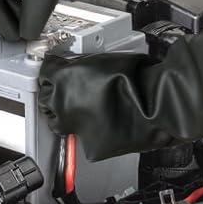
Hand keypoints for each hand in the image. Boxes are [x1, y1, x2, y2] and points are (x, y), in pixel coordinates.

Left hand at [38, 52, 173, 160]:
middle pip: (45, 98)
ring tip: (84, 108)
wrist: (157, 104)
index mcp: (64, 75)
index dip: (53, 72)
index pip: (44, 72)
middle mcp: (62, 101)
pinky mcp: (86, 145)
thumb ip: (81, 65)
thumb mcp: (102, 58)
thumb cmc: (138, 77)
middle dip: (56, 94)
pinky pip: (81, 139)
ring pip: (57, 122)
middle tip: (71, 92)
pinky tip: (101, 123)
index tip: (57, 73)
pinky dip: (89, 133)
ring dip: (65, 115)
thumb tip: (73, 67)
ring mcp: (72, 125)